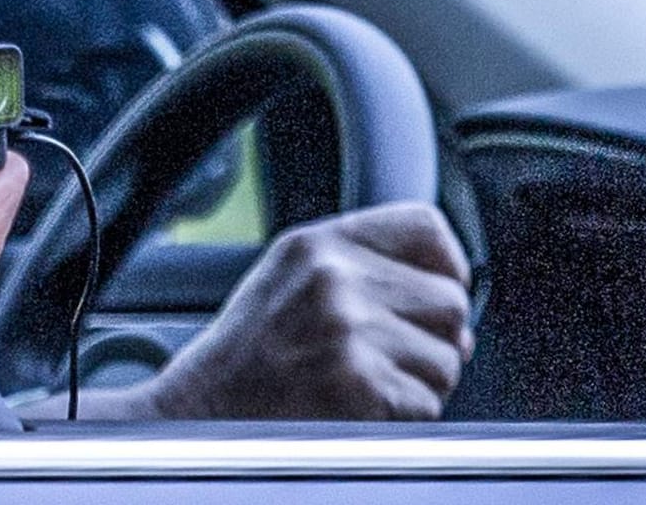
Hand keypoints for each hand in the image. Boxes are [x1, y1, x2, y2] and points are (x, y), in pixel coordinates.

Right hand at [141, 201, 474, 419]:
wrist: (191, 418)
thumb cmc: (246, 357)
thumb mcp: (291, 278)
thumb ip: (363, 268)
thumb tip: (455, 299)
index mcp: (320, 244)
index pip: (426, 227)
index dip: (448, 263)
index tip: (441, 290)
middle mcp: (335, 279)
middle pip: (448, 301)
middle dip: (435, 338)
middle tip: (396, 359)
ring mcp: (347, 331)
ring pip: (445, 357)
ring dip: (423, 382)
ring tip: (369, 385)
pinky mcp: (356, 385)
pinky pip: (426, 402)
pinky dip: (405, 418)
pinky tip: (361, 411)